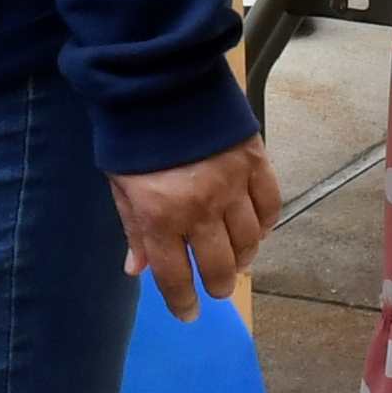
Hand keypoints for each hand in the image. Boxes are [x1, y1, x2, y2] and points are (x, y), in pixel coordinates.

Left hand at [111, 142, 282, 316]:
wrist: (160, 78)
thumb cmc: (132, 134)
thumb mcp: (120, 183)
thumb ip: (133, 229)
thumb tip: (137, 270)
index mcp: (159, 216)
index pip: (175, 276)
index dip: (182, 302)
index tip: (188, 314)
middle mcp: (200, 208)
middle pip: (219, 267)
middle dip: (218, 286)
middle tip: (218, 289)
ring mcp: (232, 185)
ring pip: (249, 241)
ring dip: (244, 258)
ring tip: (238, 261)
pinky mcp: (256, 162)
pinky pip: (271, 206)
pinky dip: (267, 224)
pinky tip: (258, 229)